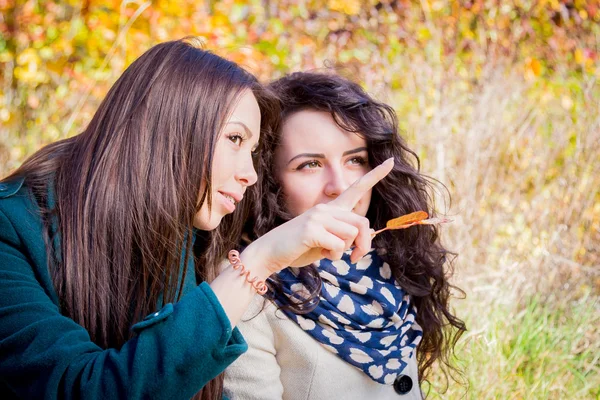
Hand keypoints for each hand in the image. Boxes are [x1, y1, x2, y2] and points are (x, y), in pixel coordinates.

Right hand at [243, 158, 393, 274]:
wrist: (270, 252)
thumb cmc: (299, 248)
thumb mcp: (326, 241)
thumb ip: (344, 236)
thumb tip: (367, 235)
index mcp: (331, 209)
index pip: (356, 189)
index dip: (375, 175)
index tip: (391, 161)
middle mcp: (326, 208)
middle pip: (362, 222)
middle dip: (364, 245)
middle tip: (354, 259)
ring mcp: (318, 216)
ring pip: (351, 235)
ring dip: (344, 251)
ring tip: (326, 252)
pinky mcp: (312, 229)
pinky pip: (338, 245)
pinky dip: (333, 255)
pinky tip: (319, 253)